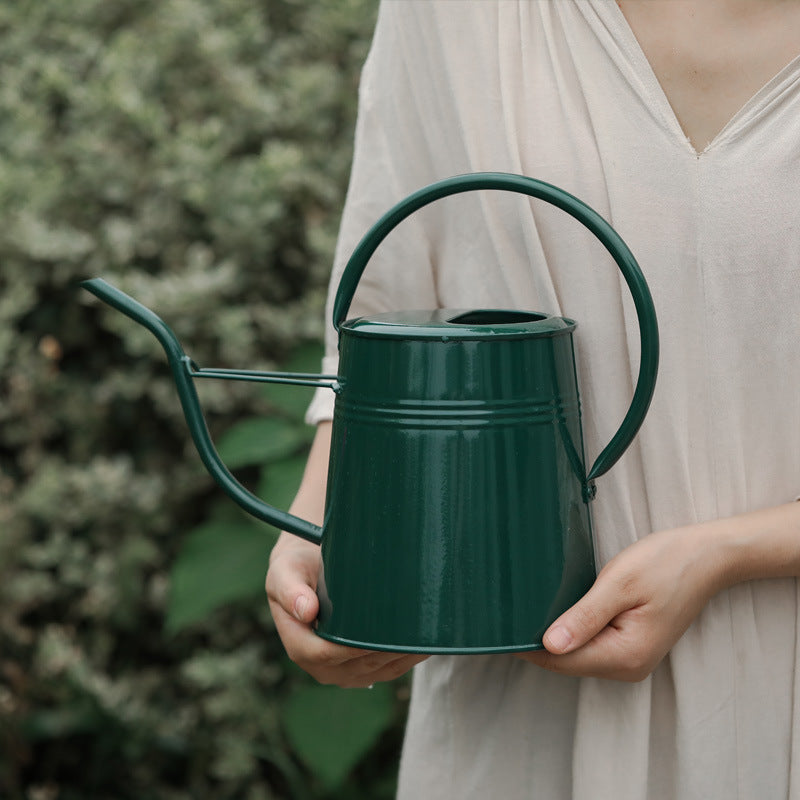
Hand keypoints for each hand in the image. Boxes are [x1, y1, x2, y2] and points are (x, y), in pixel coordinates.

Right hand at [266, 533, 426, 687]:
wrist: (306, 573)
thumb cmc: (296, 568)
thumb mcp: (285, 572)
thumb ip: (290, 589)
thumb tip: (306, 610)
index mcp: (298, 644)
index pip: (325, 654)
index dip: (352, 647)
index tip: (378, 631)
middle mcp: (319, 665)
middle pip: (356, 666)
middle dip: (384, 652)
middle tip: (411, 631)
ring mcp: (340, 670)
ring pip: (375, 671)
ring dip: (399, 657)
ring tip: (422, 637)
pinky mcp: (359, 668)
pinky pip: (384, 671)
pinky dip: (404, 661)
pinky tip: (421, 646)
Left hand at [518, 523, 729, 681]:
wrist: (707, 557)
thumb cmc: (666, 563)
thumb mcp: (620, 584)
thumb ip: (584, 617)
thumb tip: (549, 644)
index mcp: (624, 655)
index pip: (561, 660)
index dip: (528, 644)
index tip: (500, 624)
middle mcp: (628, 666)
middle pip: (567, 661)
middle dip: (539, 640)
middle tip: (508, 608)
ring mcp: (631, 658)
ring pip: (577, 654)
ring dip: (555, 635)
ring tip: (528, 606)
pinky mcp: (632, 645)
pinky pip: (592, 645)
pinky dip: (573, 631)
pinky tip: (558, 610)